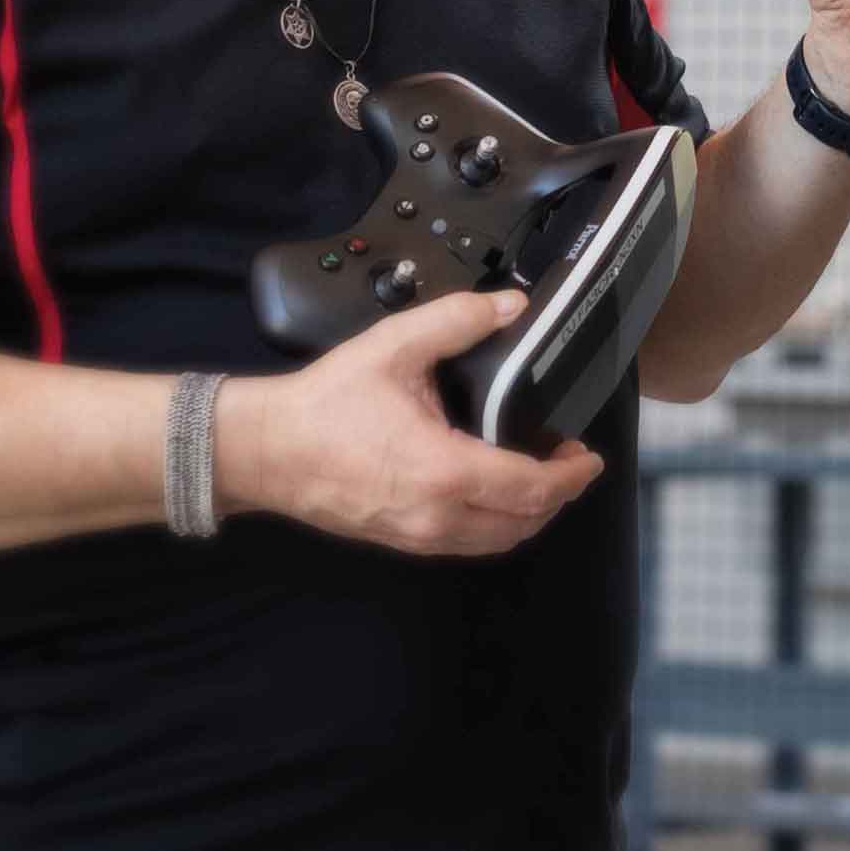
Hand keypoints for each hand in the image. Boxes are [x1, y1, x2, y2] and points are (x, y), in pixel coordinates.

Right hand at [215, 289, 604, 556]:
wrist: (261, 449)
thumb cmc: (320, 406)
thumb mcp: (393, 347)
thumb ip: (457, 321)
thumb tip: (508, 307)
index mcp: (443, 471)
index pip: (532, 489)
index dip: (572, 476)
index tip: (588, 457)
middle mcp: (435, 515)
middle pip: (524, 523)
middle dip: (558, 496)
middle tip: (568, 462)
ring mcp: (416, 535)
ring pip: (496, 541)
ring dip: (527, 515)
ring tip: (537, 476)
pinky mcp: (399, 540)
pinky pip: (465, 544)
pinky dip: (492, 524)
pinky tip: (492, 492)